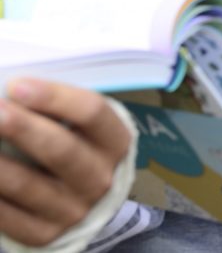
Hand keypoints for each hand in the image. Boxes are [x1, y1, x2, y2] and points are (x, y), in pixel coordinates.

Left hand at [0, 79, 132, 246]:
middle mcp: (99, 178)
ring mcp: (73, 210)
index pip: (92, 113)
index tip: (16, 85)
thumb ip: (57, 109)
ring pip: (27, 185)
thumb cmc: (76, 147)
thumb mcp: (80, 126)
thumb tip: (12, 91)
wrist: (84, 202)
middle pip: (60, 149)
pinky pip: (7, 216)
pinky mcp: (43, 233)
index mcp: (114, 142)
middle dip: (22, 128)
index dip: (54, 97)